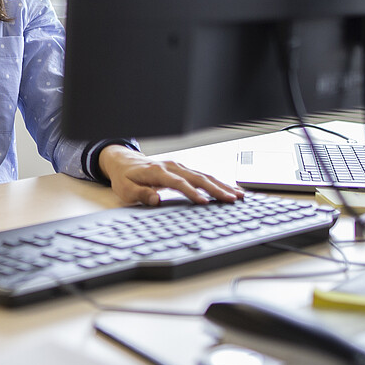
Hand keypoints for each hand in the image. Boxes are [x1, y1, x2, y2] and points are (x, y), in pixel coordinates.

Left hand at [98, 144, 243, 206]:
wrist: (125, 162)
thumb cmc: (126, 178)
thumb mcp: (125, 189)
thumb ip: (140, 194)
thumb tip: (156, 200)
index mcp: (157, 172)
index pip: (178, 183)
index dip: (192, 192)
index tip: (205, 202)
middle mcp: (171, 167)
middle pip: (197, 177)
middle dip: (216, 189)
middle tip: (232, 199)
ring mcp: (179, 167)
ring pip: (204, 175)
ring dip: (222, 185)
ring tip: (239, 195)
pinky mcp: (183, 170)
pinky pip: (203, 176)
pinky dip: (217, 182)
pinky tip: (229, 190)